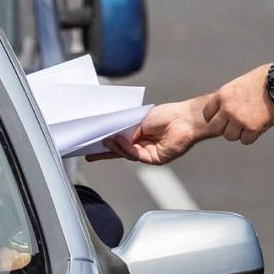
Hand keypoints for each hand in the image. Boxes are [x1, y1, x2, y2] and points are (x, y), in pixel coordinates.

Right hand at [89, 96, 215, 164]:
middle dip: (104, 153)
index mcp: (139, 135)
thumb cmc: (166, 115)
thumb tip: (112, 137)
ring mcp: (148, 153)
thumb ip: (126, 130)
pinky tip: (121, 141)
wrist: (184, 119)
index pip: (119, 141)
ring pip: (126, 154)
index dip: (106, 144)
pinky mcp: (154, 159)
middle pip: (120, 152)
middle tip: (89, 153)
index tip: (92, 145)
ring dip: (116, 147)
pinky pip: (136, 155)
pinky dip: (127, 148)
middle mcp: (143, 145)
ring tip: (107, 139)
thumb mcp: (139, 120)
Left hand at [203, 63, 273, 144]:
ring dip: (238, 133)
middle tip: (235, 126)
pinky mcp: (252, 128)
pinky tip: (257, 128)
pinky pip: (245, 140)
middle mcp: (227, 108)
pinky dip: (251, 137)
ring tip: (247, 126)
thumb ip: (230, 98)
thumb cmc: (264, 80)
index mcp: (223, 95)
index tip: (221, 120)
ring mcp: (239, 119)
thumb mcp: (239, 84)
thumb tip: (226, 110)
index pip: (208, 113)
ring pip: (230, 136)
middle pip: (216, 128)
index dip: (214, 118)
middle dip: (225, 128)